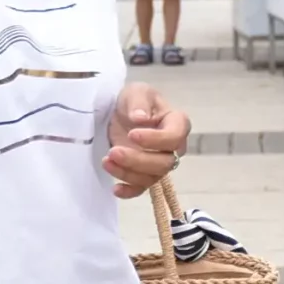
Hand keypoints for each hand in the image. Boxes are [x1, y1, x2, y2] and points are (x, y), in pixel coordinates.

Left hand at [103, 82, 189, 198]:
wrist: (120, 112)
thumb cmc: (134, 100)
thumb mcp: (136, 92)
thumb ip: (139, 103)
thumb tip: (141, 118)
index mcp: (177, 123)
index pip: (174, 137)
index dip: (156, 140)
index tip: (133, 134)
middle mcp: (173, 147)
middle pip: (164, 163)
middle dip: (138, 160)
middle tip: (114, 151)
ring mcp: (159, 163)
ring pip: (151, 177)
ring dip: (128, 173)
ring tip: (106, 161)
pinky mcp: (144, 174)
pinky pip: (142, 188)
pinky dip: (130, 191)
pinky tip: (116, 189)